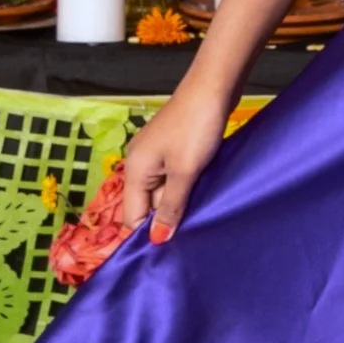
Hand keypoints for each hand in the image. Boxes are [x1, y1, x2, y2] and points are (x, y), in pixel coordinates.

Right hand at [117, 78, 231, 243]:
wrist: (212, 88)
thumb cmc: (196, 129)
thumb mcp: (185, 173)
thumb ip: (171, 207)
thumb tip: (157, 239)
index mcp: (134, 171)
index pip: (131, 216)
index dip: (146, 235)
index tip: (167, 254)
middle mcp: (138, 164)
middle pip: (146, 205)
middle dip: (164, 220)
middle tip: (189, 240)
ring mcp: (154, 155)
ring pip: (161, 192)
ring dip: (177, 204)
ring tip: (197, 220)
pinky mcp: (170, 149)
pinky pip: (172, 178)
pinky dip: (183, 189)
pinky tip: (199, 196)